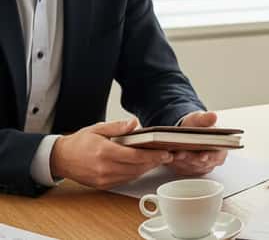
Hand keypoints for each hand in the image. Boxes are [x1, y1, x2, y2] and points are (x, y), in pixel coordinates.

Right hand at [51, 119, 173, 189]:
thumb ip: (118, 126)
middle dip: (154, 162)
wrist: (60, 158)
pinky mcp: (103, 185)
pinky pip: (125, 180)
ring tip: (158, 160)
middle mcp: (104, 168)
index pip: (135, 156)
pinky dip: (135, 173)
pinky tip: (142, 166)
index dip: (153, 156)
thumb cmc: (79, 142)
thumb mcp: (98, 128)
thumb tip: (135, 123)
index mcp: (104, 152)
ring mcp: (103, 178)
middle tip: (168, 156)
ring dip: (147, 168)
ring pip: (132, 175)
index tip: (165, 153)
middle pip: (137, 167)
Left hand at [168, 111, 227, 175]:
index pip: (218, 156)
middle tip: (182, 153)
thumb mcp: (200, 119)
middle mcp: (211, 160)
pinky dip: (176, 163)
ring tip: (175, 154)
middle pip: (202, 163)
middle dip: (191, 158)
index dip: (210, 156)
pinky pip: (182, 169)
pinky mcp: (188, 169)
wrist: (185, 132)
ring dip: (182, 161)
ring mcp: (200, 166)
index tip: (203, 156)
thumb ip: (206, 119)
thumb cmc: (196, 126)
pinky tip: (170, 157)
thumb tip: (213, 116)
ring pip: (191, 167)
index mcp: (220, 148)